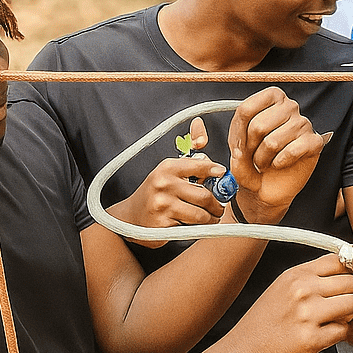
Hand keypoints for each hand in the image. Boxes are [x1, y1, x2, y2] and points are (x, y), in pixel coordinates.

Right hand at [107, 118, 224, 245]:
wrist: (130, 217)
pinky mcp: (162, 224)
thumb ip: (189, 153)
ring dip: (210, 218)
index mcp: (168, 167)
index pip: (200, 166)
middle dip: (217, 205)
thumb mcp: (169, 170)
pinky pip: (191, 228)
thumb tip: (200, 123)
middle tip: (219, 207)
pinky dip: (196, 228)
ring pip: (200, 215)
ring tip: (211, 217)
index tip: (222, 174)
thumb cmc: (156, 192)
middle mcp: (164, 183)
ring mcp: (162, 204)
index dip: (215, 171)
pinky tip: (193, 224)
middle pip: (205, 196)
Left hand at [227, 88, 333, 223]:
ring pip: (272, 142)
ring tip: (265, 162)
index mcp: (270, 99)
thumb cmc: (255, 162)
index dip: (236, 133)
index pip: (246, 109)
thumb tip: (239, 153)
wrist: (270, 185)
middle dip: (249, 149)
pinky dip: (279, 163)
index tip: (237, 147)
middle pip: (258, 126)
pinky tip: (279, 164)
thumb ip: (235, 149)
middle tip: (252, 157)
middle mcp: (289, 106)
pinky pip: (290, 152)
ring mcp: (303, 123)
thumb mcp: (237, 152)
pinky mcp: (314, 141)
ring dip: (263, 159)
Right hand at [230, 254, 352, 352]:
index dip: (350, 272)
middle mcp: (302, 290)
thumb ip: (311, 278)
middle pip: (351, 282)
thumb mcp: (282, 288)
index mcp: (295, 274)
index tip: (348, 282)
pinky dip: (337, 334)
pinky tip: (321, 336)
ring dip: (348, 315)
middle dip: (350, 295)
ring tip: (331, 321)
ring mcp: (308, 314)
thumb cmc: (262, 323)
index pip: (339, 260)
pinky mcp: (311, 339)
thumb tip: (346, 271)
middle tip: (339, 307)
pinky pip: (343, 330)